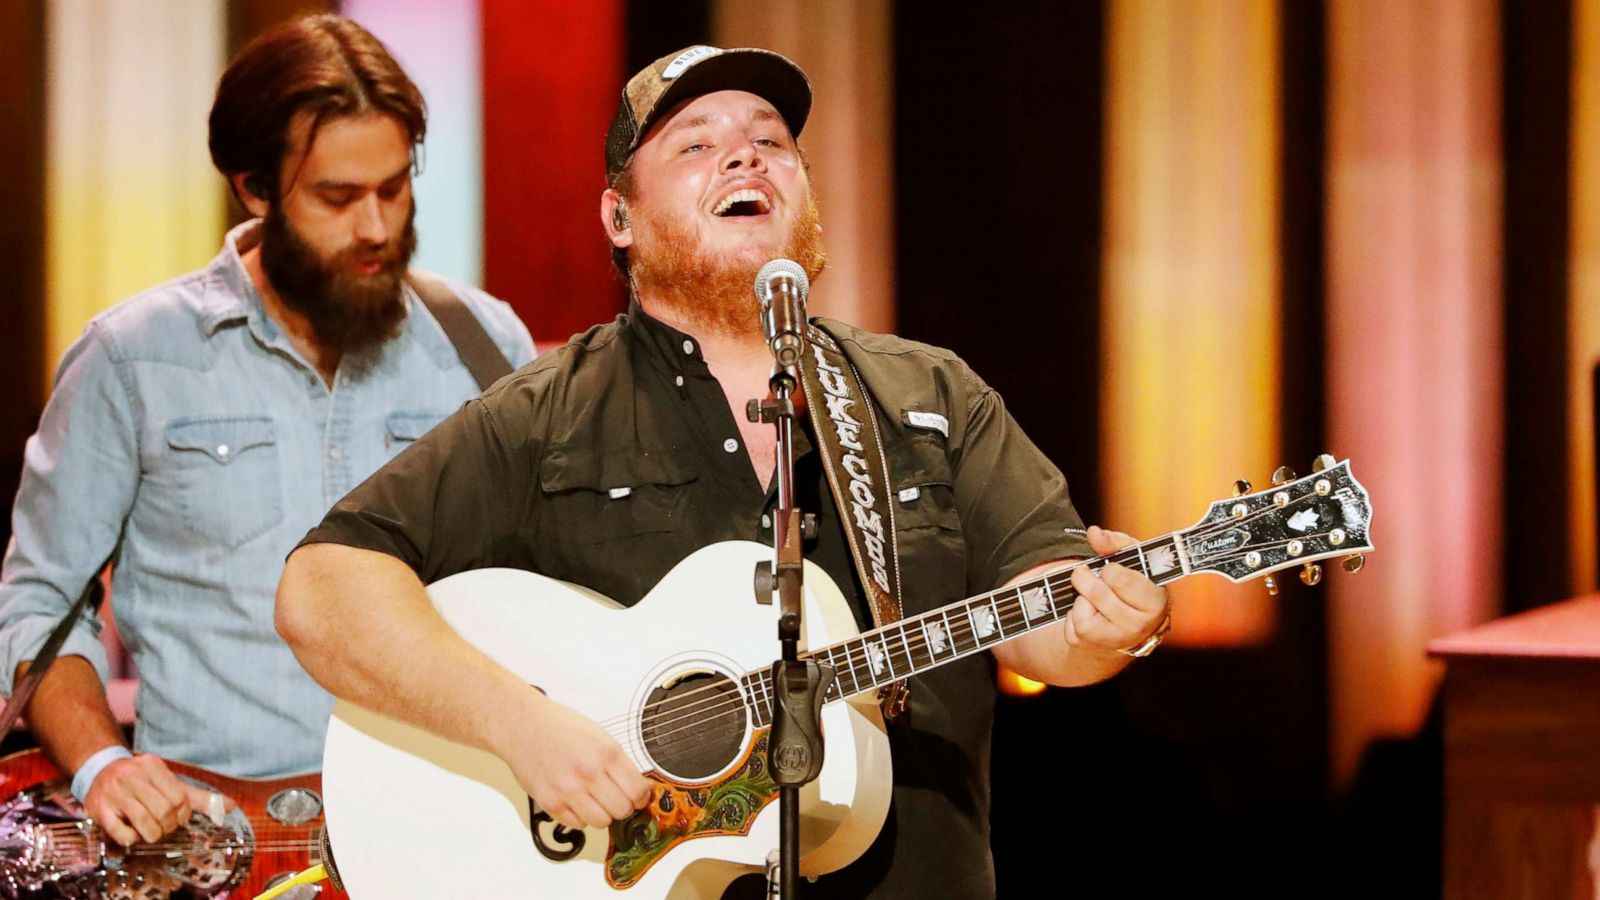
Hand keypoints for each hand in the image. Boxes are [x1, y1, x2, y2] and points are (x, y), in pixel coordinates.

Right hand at [85, 754, 231, 844]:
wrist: (99, 771)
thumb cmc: (141, 781)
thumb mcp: (167, 782)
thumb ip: (197, 797)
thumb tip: (230, 807)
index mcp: (153, 766)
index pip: (179, 797)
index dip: (183, 815)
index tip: (179, 819)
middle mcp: (133, 776)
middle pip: (163, 810)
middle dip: (169, 826)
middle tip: (166, 828)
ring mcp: (115, 793)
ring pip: (144, 821)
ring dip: (153, 834)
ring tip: (153, 833)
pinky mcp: (100, 810)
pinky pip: (121, 832)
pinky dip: (132, 839)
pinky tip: (133, 835)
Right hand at [507, 693, 653, 831]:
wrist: (522, 726)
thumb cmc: (559, 727)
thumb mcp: (600, 736)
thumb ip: (619, 763)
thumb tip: (641, 787)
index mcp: (606, 753)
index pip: (637, 791)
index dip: (642, 798)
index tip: (640, 798)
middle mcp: (589, 773)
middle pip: (622, 810)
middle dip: (624, 808)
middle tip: (617, 799)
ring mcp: (568, 790)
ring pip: (601, 822)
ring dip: (602, 815)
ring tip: (595, 801)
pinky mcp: (550, 803)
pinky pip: (577, 824)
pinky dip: (580, 817)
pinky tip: (576, 800)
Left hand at [1064, 525, 1169, 653]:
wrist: (1125, 630)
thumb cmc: (1131, 589)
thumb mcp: (1132, 562)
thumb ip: (1116, 544)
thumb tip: (1094, 533)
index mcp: (1155, 603)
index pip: (1120, 579)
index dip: (1111, 570)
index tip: (1113, 570)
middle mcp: (1139, 626)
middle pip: (1097, 592)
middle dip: (1087, 578)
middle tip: (1091, 576)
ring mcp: (1115, 641)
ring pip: (1082, 608)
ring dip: (1082, 596)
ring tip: (1093, 597)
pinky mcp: (1091, 646)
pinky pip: (1071, 623)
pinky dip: (1073, 613)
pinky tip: (1088, 613)